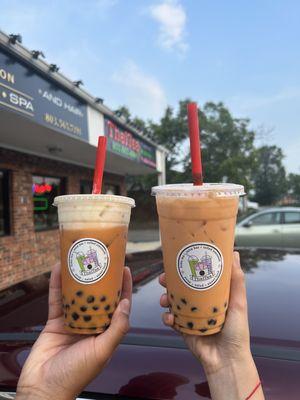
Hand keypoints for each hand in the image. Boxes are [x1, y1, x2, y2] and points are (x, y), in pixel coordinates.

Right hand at [16, 264, 131, 399]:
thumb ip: (117, 328)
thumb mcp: (102, 351)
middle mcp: (92, 325)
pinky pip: (57, 299)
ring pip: (78, 295)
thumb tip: (127, 303)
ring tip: (80, 260)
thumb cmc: (75, 375)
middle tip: (102, 259)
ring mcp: (73, 322)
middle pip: (99, 296)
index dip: (124, 287)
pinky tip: (59, 270)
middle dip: (101, 278)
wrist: (43, 388)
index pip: (119, 305)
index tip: (125, 269)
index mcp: (106, 332)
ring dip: (78, 278)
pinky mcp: (56, 322)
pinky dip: (57, 284)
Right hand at [159, 251, 264, 399]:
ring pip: (172, 302)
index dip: (185, 268)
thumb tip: (234, 253)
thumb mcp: (238, 302)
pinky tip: (168, 318)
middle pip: (180, 288)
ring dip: (165, 298)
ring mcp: (190, 316)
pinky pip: (170, 320)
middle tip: (163, 279)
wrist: (227, 360)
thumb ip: (236, 280)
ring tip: (164, 299)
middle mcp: (200, 303)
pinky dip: (166, 318)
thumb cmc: (237, 331)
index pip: (196, 277)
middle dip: (169, 282)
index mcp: (212, 295)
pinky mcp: (183, 328)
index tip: (178, 260)